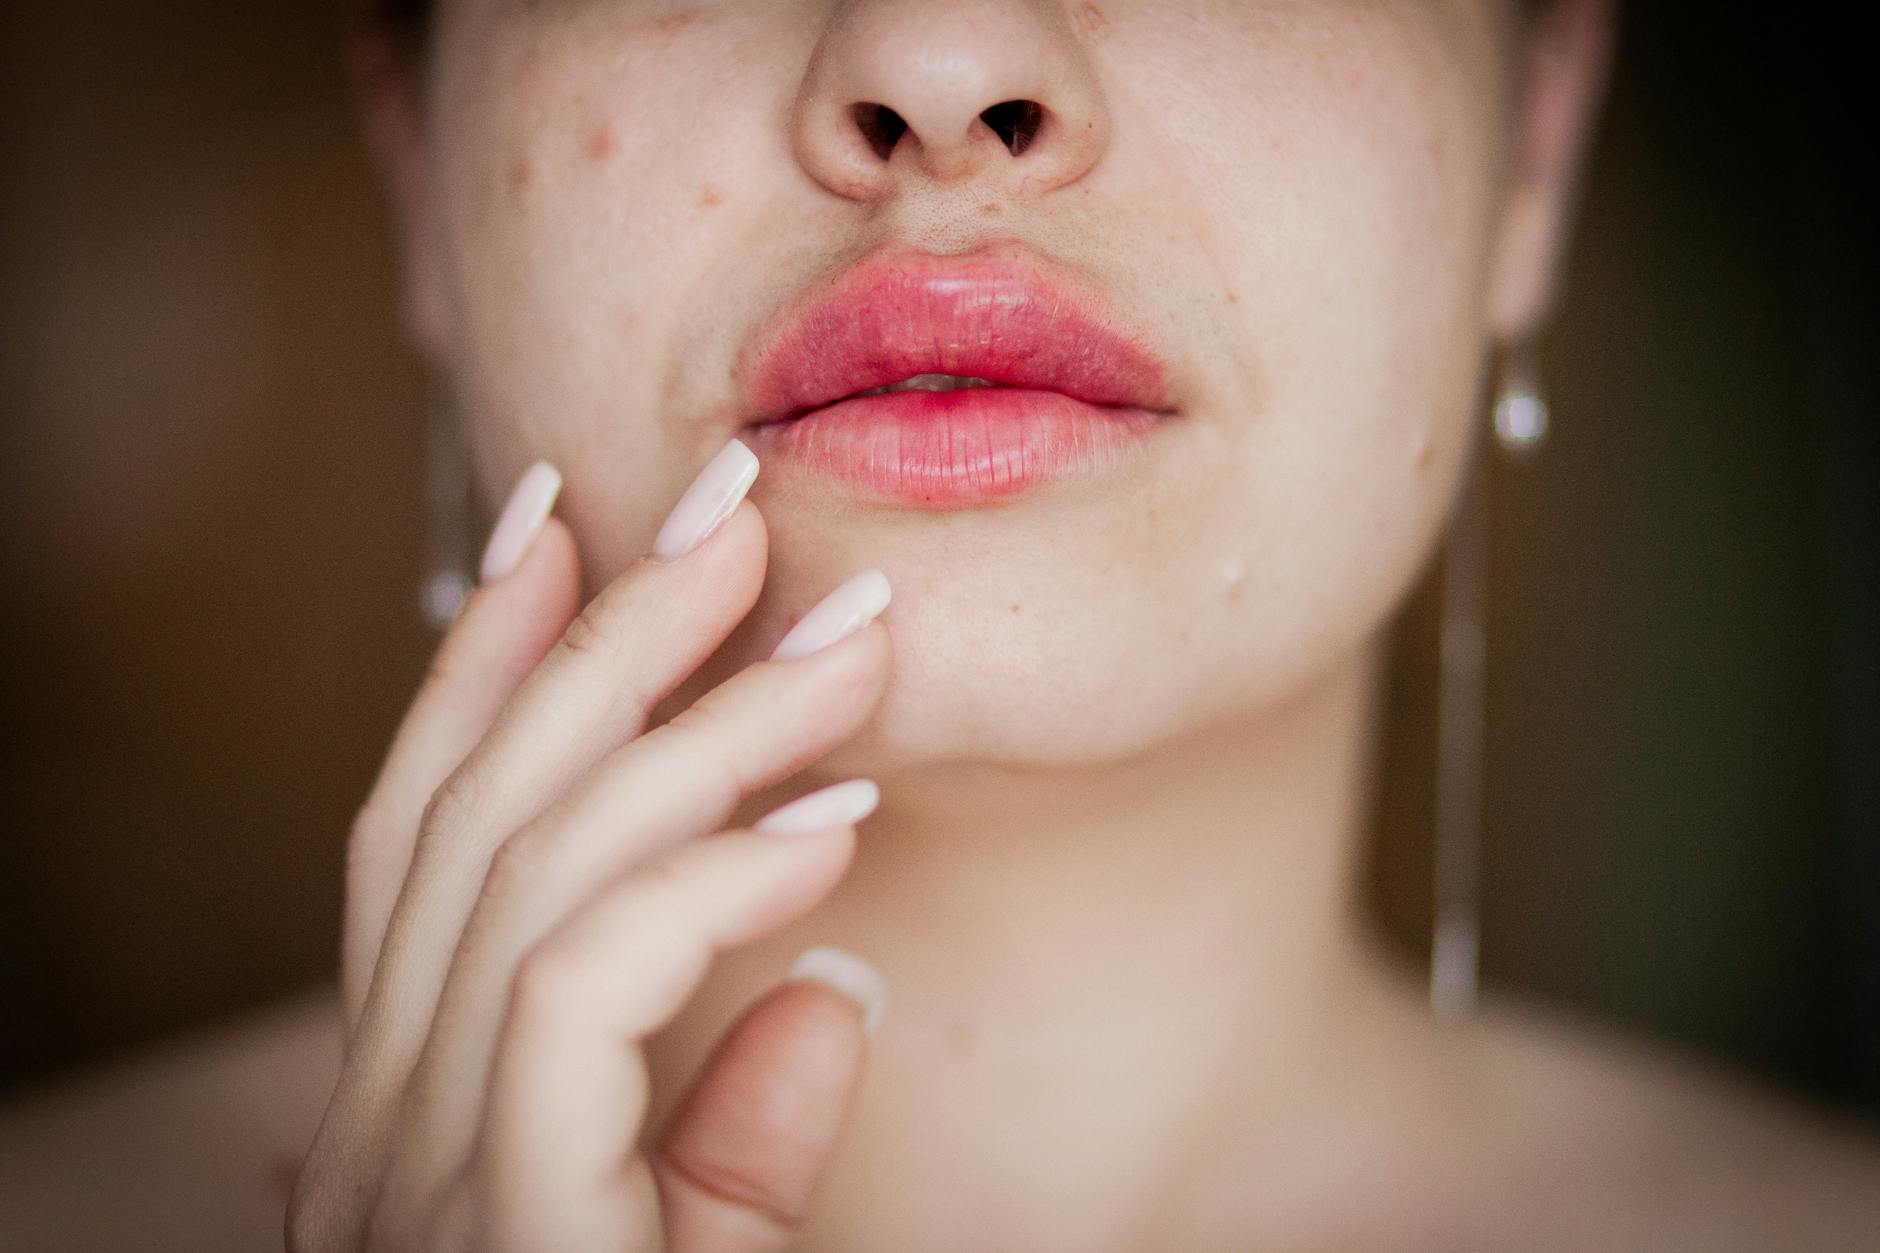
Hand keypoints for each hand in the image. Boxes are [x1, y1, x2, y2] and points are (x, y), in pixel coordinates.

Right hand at [288, 444, 892, 1251]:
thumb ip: (737, 1136)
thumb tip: (832, 991)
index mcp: (415, 1119)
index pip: (432, 842)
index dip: (488, 670)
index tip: (563, 527)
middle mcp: (377, 1137)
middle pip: (470, 821)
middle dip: (599, 642)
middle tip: (725, 509)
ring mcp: (417, 1187)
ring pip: (530, 872)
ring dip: (695, 730)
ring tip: (840, 639)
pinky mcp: (499, 1228)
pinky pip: (582, 994)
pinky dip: (708, 885)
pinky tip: (834, 831)